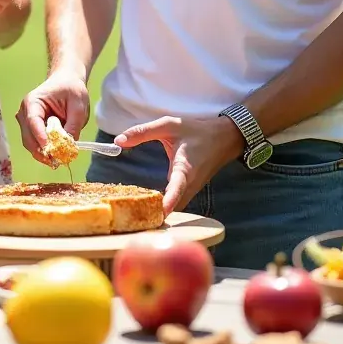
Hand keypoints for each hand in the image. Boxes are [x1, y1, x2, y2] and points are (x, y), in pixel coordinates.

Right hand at [16, 71, 90, 165]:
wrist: (66, 82)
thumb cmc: (71, 89)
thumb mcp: (78, 104)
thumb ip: (73, 124)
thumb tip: (69, 145)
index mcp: (33, 102)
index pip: (33, 122)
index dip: (40, 137)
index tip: (50, 150)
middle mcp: (25, 113)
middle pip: (28, 137)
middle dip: (42, 151)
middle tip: (57, 161)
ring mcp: (26, 122)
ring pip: (30, 143)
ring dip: (43, 153)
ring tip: (58, 161)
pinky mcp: (32, 130)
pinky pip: (36, 144)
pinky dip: (45, 151)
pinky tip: (56, 156)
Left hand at [114, 115, 242, 215]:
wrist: (224, 138)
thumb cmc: (196, 130)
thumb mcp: (168, 125)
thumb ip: (142, 132)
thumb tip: (118, 141)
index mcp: (185, 168)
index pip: (176, 189)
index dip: (168, 202)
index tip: (158, 214)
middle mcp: (190, 184)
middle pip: (173, 207)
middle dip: (156, 214)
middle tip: (132, 218)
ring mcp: (191, 190)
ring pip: (175, 208)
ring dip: (159, 212)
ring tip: (136, 215)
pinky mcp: (190, 191)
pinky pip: (177, 204)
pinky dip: (165, 207)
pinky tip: (149, 206)